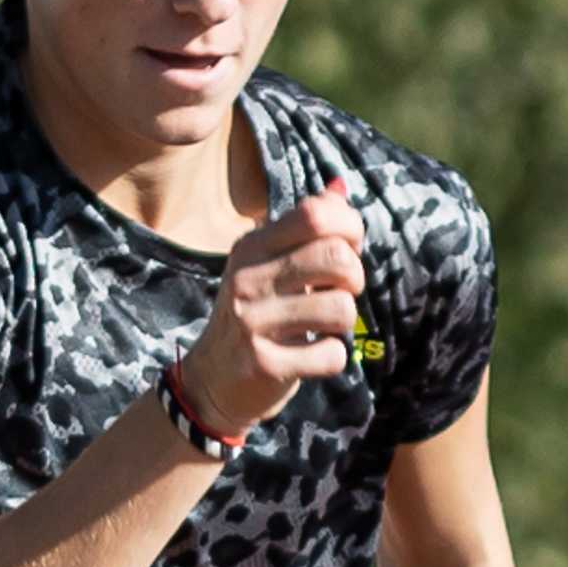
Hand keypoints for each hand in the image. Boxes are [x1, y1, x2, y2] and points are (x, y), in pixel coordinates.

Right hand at [180, 167, 363, 440]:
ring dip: (344, 322)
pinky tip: (312, 356)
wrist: (213, 380)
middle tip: (339, 293)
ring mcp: (252, 321)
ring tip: (323, 326)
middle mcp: (247, 278)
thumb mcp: (270, 264)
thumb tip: (340, 187)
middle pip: (337, 257)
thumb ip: (307, 227)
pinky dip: (333, 358)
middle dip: (354, 277)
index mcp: (252, 246)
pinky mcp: (264, 364)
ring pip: (341, 308)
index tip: (347, 249)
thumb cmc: (255, 314)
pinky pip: (332, 354)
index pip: (317, 215)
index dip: (350, 228)